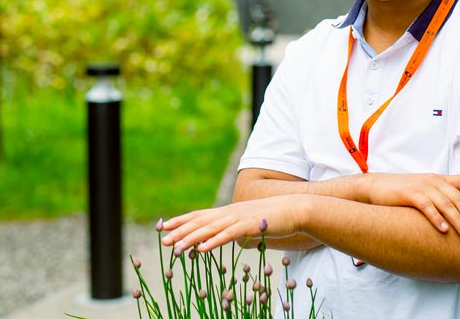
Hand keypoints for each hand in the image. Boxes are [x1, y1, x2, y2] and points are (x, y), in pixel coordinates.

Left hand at [161, 195, 307, 253]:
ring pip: (210, 229)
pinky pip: (227, 235)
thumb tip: (234, 242)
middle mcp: (230, 213)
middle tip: (164, 241)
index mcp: (228, 212)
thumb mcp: (251, 225)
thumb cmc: (274, 219)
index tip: (165, 227)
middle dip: (181, 231)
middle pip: (200, 222)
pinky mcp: (249, 226)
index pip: (200, 215)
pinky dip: (213, 242)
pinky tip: (201, 249)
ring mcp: (238, 218)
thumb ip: (239, 232)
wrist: (295, 209)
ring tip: (177, 248)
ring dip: (191, 239)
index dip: (182, 220)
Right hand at [359, 173, 459, 239]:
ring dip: (459, 222)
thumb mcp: (423, 190)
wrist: (374, 187)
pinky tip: (444, 230)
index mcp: (439, 179)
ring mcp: (422, 187)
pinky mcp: (409, 194)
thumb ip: (439, 197)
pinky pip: (427, 207)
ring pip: (446, 204)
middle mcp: (434, 181)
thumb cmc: (400, 192)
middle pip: (459, 198)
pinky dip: (437, 219)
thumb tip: (457, 214)